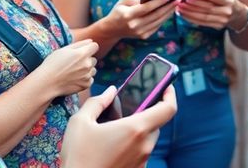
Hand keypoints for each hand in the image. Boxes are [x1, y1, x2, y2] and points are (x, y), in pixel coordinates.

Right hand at [37, 39, 98, 97]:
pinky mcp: (86, 85)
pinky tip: (74, 79)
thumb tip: (91, 41)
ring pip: (93, 70)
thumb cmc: (52, 64)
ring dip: (87, 70)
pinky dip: (85, 79)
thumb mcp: (63, 50)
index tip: (81, 52)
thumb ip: (80, 44)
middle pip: (94, 59)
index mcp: (82, 53)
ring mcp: (87, 75)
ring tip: (73, 72)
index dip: (88, 48)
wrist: (47, 83)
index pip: (95, 46)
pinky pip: (90, 79)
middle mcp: (87, 64)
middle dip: (86, 60)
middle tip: (73, 64)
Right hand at [61, 85, 177, 167]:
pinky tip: (112, 150)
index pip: (168, 109)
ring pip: (147, 140)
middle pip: (155, 124)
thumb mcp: (79, 122)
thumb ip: (97, 102)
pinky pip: (140, 155)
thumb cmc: (77, 157)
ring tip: (113, 134)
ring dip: (137, 133)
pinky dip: (131, 148)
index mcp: (135, 129)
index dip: (170, 95)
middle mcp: (144, 146)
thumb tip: (110, 91)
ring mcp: (142, 161)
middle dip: (144, 115)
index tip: (165, 88)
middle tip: (127, 113)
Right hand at [101, 0, 177, 39]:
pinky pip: (157, 26)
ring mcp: (140, 32)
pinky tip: (169, 12)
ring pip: (158, 21)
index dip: (158, 2)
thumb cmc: (119, 12)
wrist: (112, 29)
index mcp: (128, 15)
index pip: (146, 8)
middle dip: (168, 7)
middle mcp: (134, 25)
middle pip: (155, 15)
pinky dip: (164, 19)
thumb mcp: (123, 1)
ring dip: (169, 13)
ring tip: (176, 5)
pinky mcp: (144, 36)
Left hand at [176, 0, 244, 28]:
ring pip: (203, 17)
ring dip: (190, 13)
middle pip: (208, 9)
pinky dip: (191, 19)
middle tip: (182, 2)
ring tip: (180, 8)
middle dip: (193, 6)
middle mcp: (226, 12)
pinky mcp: (217, 27)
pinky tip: (184, 15)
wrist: (237, 14)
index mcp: (229, 1)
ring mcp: (222, 21)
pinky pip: (202, 23)